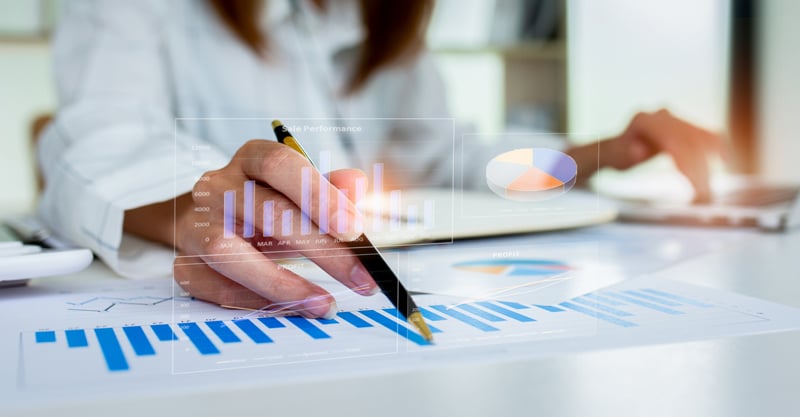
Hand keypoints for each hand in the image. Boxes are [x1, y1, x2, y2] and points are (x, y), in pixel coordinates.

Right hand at [173, 140, 376, 317]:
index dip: (318, 195)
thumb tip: (357, 184)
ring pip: (231, 254)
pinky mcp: (185, 264)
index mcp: (250, 158)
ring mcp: (196, 225)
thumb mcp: (300, 191)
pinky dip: (258, 301)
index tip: (354, 229)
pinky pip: (218, 287)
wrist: (208, 221)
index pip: (280, 165)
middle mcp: (216, 186)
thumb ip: (330, 188)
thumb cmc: (266, 204)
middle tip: (360, 276)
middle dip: (321, 248)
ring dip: (283, 284)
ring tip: (324, 304)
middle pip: (266, 212)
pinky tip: (293, 309)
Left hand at [599, 109, 725, 200]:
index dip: (688, 165)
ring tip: (709, 189)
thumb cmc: (616, 154)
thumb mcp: (616, 156)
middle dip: (701, 169)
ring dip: (709, 163)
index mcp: (645, 121)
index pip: (674, 143)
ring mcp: (673, 119)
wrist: (615, 147)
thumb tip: (639, 151)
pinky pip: (704, 134)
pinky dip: (715, 147)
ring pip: (700, 137)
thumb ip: (627, 154)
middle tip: (705, 196)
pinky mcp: (682, 126)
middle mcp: (662, 116)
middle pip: (690, 140)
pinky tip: (724, 160)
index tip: (696, 188)